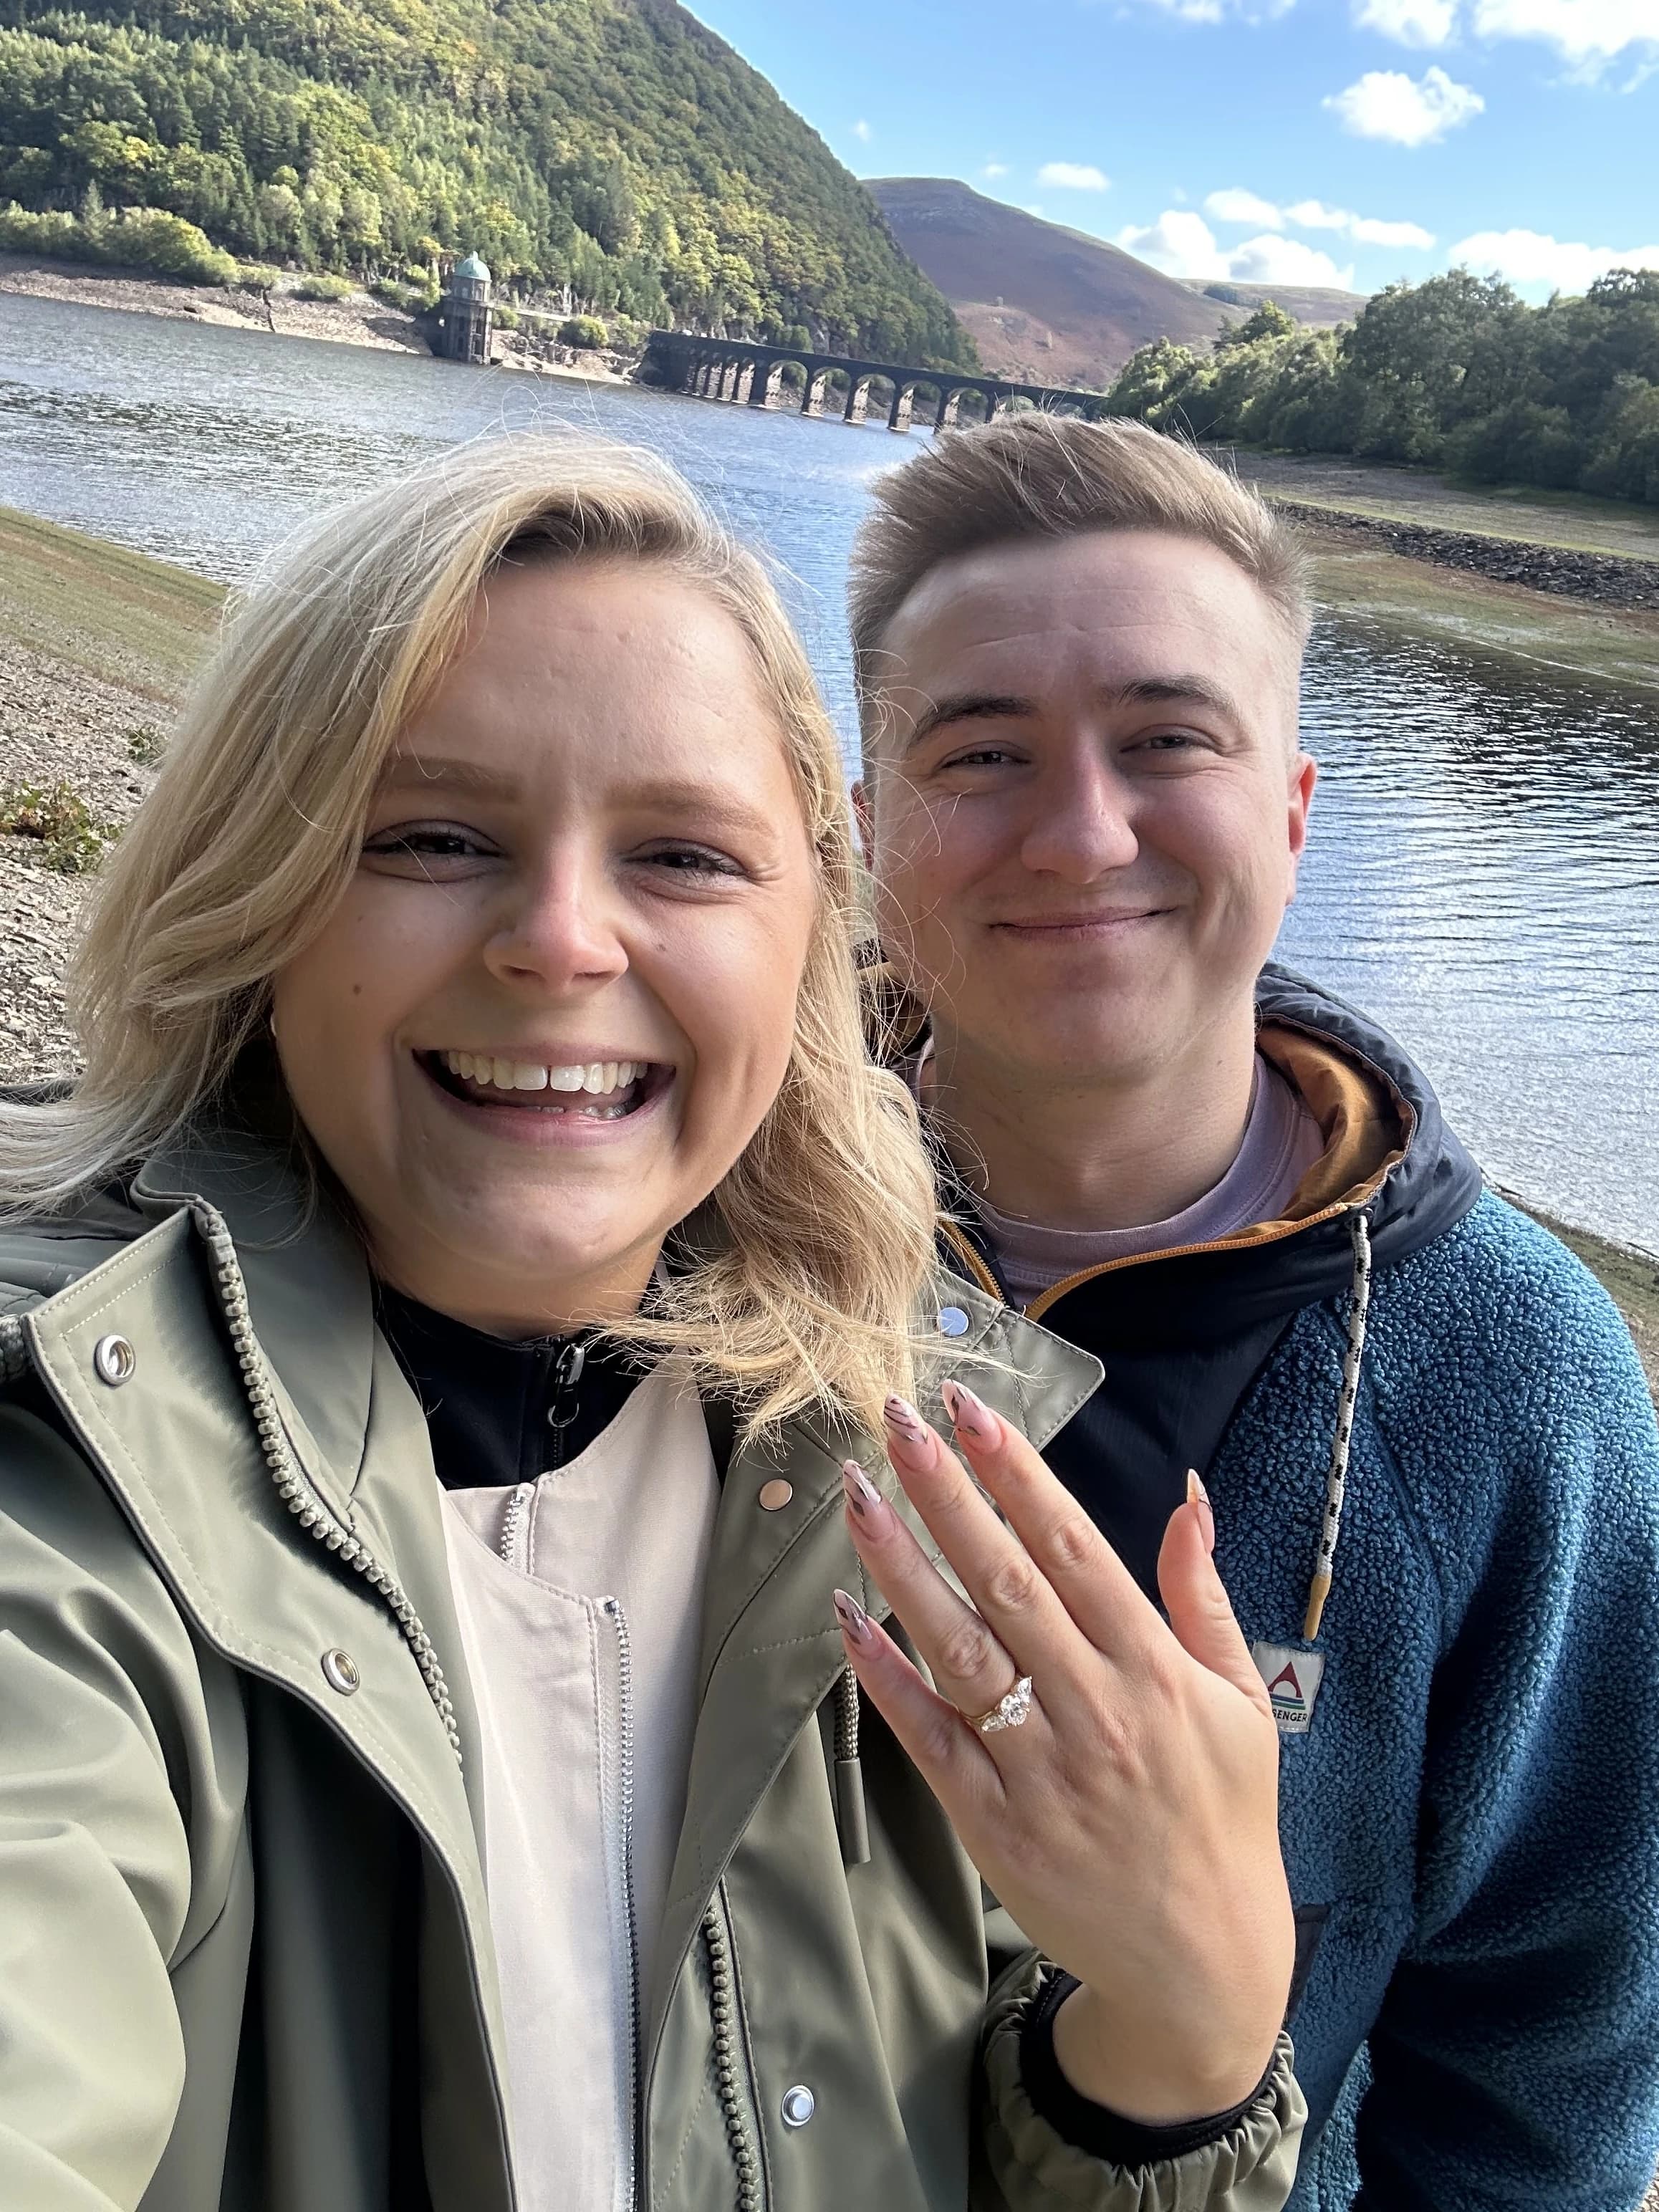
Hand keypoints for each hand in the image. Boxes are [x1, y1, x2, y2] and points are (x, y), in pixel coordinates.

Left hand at [833, 1380, 1293, 2126]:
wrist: (1203, 1965)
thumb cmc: (1223, 1818)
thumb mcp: (1240, 1701)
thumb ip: (1203, 1595)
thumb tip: (1187, 1494)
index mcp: (1155, 1672)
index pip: (1074, 1549)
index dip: (1019, 1474)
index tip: (972, 1410)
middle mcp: (1094, 1710)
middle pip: (1005, 1582)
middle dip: (946, 1493)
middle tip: (895, 1418)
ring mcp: (1039, 1769)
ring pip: (958, 1649)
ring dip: (900, 1567)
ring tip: (855, 1494)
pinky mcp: (993, 1824)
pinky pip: (930, 1737)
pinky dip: (887, 1677)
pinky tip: (846, 1619)